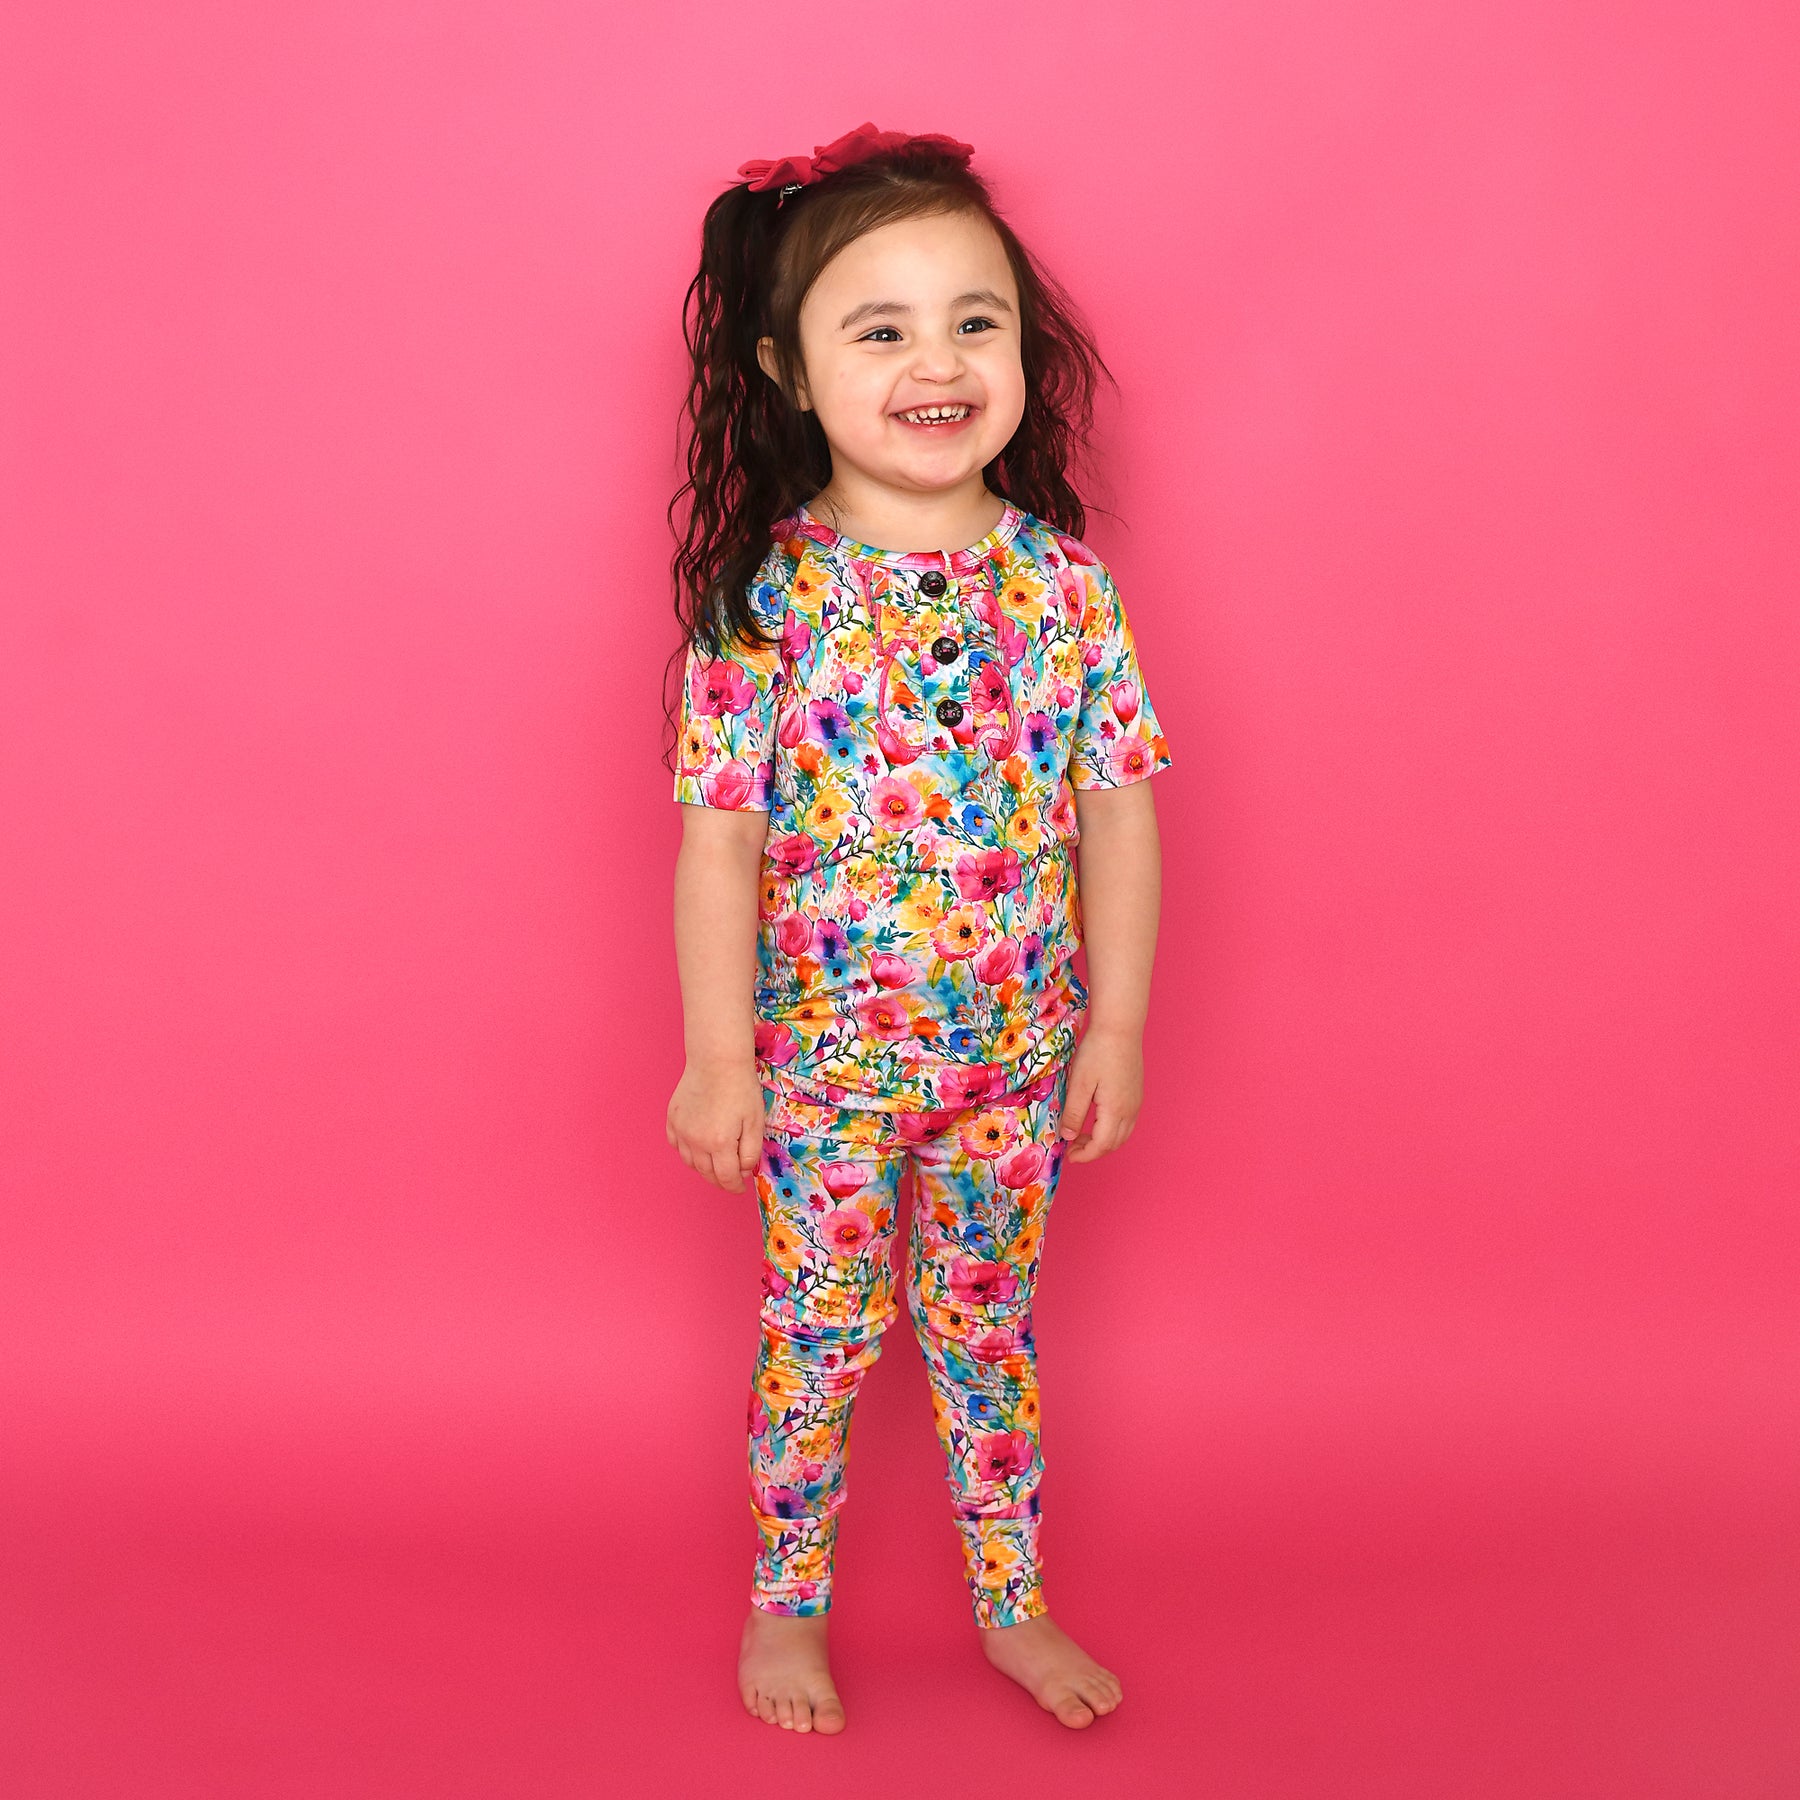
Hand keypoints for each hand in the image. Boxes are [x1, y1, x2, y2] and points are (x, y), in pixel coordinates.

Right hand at [667, 1061, 766, 1191]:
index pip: (726, 1178)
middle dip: (720, 1180)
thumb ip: (750, 1152)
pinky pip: (677, 1145)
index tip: (740, 1188)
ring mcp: (681, 1131)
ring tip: (716, 1162)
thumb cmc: (740, 1089)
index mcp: (719, 1144)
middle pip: (706, 1173)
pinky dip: (687, 1151)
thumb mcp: (755, 1122)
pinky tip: (698, 1145)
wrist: (717, 1061)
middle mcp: (695, 1141)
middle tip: (731, 1178)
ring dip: (704, 1167)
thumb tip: (744, 1171)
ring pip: (690, 1162)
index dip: (735, 1187)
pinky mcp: (672, 1119)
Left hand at [1057, 1024, 1143, 1161]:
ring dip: (1103, 1140)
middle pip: (1114, 1143)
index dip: (1084, 1155)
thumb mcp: (1079, 1084)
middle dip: (1093, 1150)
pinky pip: (1126, 1122)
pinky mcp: (1136, 1092)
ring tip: (1081, 1134)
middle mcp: (1130, 1110)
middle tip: (1071, 1146)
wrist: (1120, 1027)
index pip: (1101, 1145)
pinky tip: (1096, 1118)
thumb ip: (1074, 1113)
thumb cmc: (1098, 1052)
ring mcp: (1136, 1101)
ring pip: (1122, 1134)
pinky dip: (1111, 1129)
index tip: (1068, 1155)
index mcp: (1115, 1111)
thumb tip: (1067, 1137)